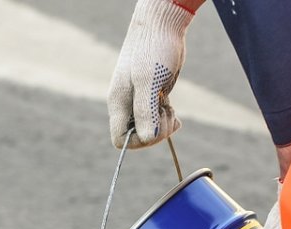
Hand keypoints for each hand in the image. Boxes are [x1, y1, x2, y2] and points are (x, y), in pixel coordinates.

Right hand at [108, 0, 195, 148]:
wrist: (162, 25)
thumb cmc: (154, 49)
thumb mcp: (150, 80)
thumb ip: (145, 111)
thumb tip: (147, 138)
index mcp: (118, 102)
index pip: (120, 139)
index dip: (138, 142)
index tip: (155, 127)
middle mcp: (127, 104)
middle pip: (137, 137)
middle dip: (155, 132)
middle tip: (167, 113)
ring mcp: (139, 101)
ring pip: (149, 129)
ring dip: (163, 125)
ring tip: (169, 106)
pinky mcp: (152, 96)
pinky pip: (157, 119)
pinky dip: (167, 119)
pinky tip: (172, 109)